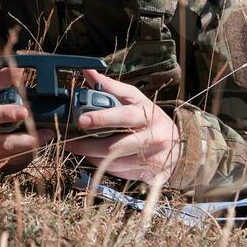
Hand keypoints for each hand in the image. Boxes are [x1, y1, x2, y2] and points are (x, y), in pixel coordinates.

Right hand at [0, 64, 53, 173]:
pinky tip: (36, 147)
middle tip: (44, 135)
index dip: (5, 114)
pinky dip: (23, 155)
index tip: (25, 111)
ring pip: (6, 156)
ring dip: (27, 148)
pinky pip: (7, 163)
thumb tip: (21, 70)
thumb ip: (1, 79)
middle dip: (20, 140)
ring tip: (46, 136)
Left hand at [62, 69, 180, 184]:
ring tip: (79, 148)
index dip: (102, 118)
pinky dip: (104, 167)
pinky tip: (96, 158)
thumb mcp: (134, 98)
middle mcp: (153, 137)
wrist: (177, 143)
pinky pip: (121, 174)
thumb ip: (110, 87)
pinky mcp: (152, 175)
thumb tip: (87, 71)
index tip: (81, 120)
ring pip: (115, 163)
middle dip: (88, 145)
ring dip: (93, 156)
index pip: (123, 116)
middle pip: (115, 146)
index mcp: (147, 114)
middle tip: (69, 142)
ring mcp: (153, 158)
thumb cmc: (148, 116)